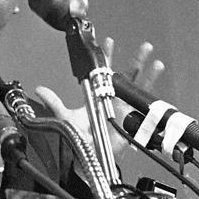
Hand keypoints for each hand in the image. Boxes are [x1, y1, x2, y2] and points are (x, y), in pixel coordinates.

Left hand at [35, 37, 163, 157]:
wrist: (91, 156)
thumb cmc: (81, 139)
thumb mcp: (65, 117)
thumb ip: (54, 102)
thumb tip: (39, 89)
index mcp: (99, 95)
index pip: (104, 71)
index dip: (106, 57)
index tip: (108, 42)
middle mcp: (114, 99)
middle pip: (127, 75)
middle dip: (136, 60)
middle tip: (144, 47)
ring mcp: (125, 108)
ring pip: (139, 87)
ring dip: (148, 74)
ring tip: (155, 60)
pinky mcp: (133, 119)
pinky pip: (145, 106)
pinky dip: (152, 96)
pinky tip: (158, 92)